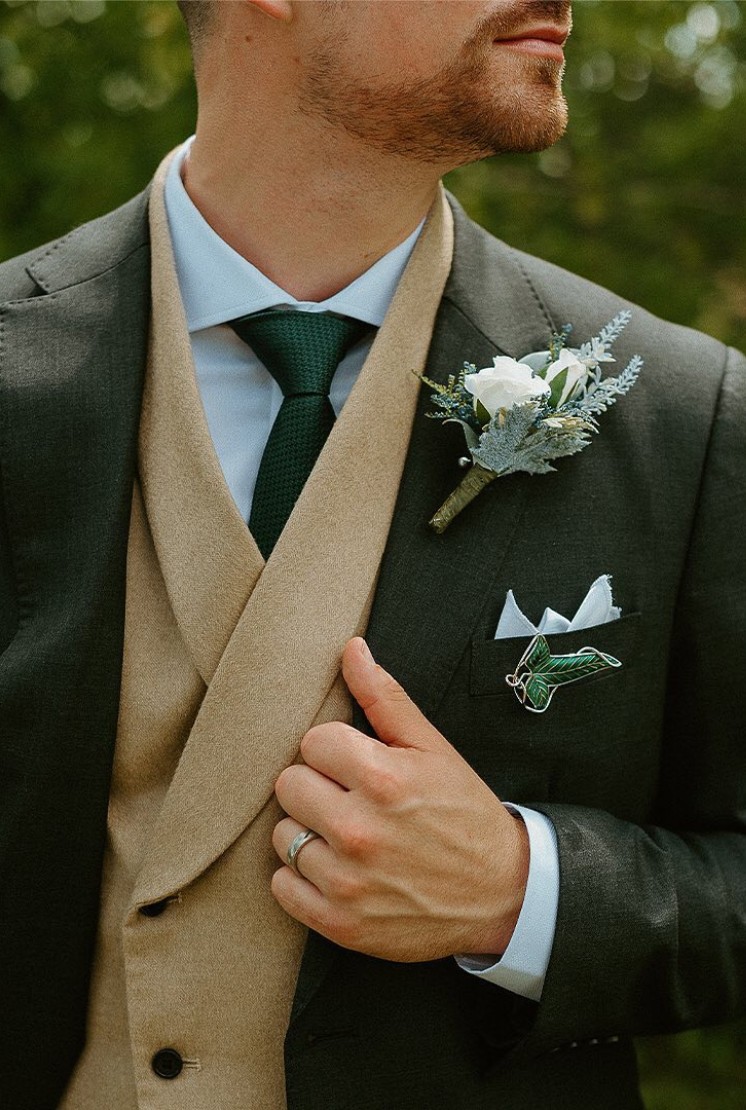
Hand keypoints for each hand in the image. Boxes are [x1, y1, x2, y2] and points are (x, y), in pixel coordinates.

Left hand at [271, 637, 528, 961]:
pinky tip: (336, 868)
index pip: (312, 742)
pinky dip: (301, 877)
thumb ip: (385, 697)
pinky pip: (282, 885)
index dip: (335, 751)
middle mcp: (360, 830)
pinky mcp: (340, 922)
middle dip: (317, 787)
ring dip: (308, 832)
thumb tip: (351, 649)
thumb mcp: (432, 749)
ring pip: (283, 835)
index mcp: (383, 779)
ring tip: (346, 836)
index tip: (357, 766)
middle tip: (350, 799)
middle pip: (289, 786)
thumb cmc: (463, 814)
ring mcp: (348, 881)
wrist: (502, 893)